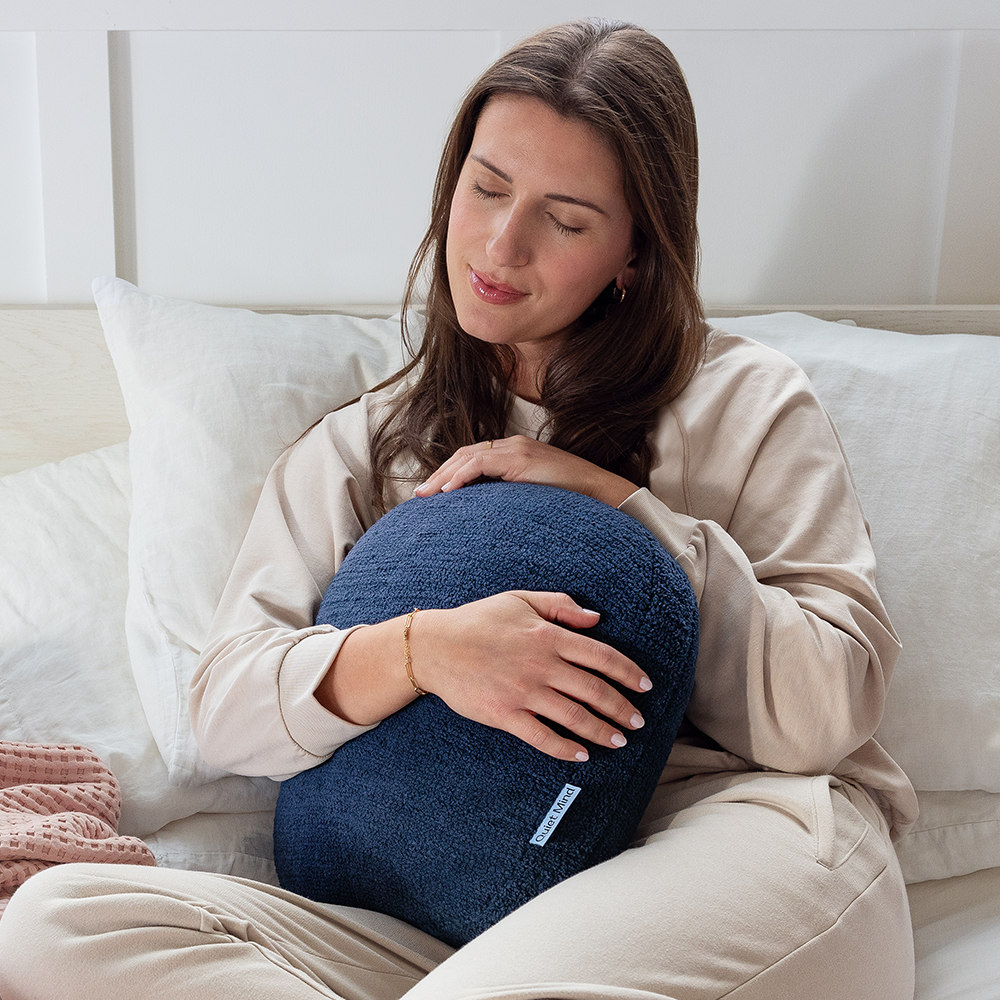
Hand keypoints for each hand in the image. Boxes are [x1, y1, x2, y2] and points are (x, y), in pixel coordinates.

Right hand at [410, 591, 650, 761]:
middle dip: (621, 708)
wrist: (434, 646)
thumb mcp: (520, 599)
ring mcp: (523, 691)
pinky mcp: (504, 714)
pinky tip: (581, 755)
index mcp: (548, 635)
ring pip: (574, 716)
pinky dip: (565, 748)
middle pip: (594, 690)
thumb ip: (561, 606)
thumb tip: (596, 619)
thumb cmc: (478, 620)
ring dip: (601, 731)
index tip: (645, 686)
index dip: (628, 672)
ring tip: (619, 741)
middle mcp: (541, 665)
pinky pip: (541, 736)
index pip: (601, 656)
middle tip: (638, 722)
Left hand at [413, 436, 637, 507]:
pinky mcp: (521, 457)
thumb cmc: (572, 501)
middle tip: (421, 495)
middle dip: (440, 474)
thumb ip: (513, 497)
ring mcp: (517, 449)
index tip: (434, 493)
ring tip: (427, 495)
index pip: (473, 457)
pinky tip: (449, 492)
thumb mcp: (535, 497)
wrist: (601, 492)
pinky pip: (480, 462)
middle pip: (465, 454)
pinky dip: (461, 476)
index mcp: (516, 452)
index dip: (450, 473)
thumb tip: (491, 518)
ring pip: (468, 456)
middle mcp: (513, 445)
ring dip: (444, 476)